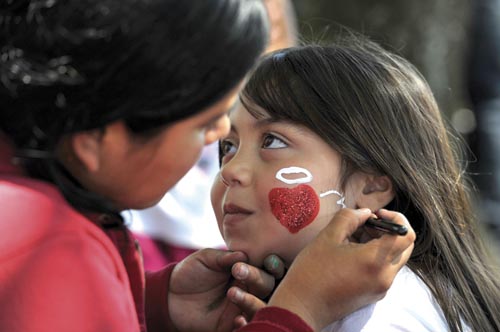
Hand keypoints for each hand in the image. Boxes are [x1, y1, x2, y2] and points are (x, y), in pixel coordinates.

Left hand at [168, 249, 282, 331]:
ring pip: (260, 308)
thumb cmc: (190, 272)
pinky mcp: (229, 326)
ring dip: (251, 301)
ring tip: (231, 293)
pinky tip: (237, 319)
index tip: (265, 260)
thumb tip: (244, 254)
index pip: (268, 268)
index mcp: (247, 271)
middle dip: (257, 278)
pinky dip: (245, 324)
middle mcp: (249, 289)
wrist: (169, 295)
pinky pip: (246, 326)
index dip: (272, 265)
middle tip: (238, 271)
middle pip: (268, 287)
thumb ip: (224, 257)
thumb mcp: (205, 259)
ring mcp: (241, 308)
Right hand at [266, 208, 414, 330]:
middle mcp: (385, 276)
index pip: (406, 235)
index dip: (396, 219)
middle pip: (405, 247)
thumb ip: (349, 218)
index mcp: (375, 261)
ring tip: (355, 236)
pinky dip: (376, 256)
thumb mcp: (327, 237)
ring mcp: (381, 287)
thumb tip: (364, 213)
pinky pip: (385, 270)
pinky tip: (352, 252)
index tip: (377, 214)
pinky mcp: (374, 294)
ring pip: (395, 258)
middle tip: (367, 223)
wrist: (302, 306)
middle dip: (390, 230)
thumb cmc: (312, 271)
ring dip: (382, 243)